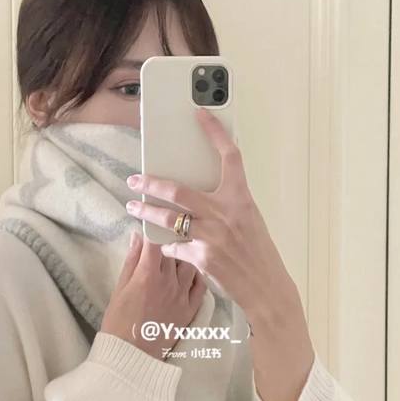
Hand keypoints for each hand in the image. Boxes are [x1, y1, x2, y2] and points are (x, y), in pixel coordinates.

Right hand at [100, 231, 206, 360]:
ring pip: (191, 263)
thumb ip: (131, 260)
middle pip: (176, 248)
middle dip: (171, 237)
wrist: (132, 355)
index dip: (156, 226)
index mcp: (148, 273)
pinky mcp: (191, 308)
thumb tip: (137, 237)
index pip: (157, 240)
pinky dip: (196, 274)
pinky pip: (200, 285)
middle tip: (169, 230)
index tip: (154, 218)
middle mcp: (169, 281)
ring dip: (185, 254)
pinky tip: (191, 271)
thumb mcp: (120, 287)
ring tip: (180, 251)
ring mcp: (182, 294)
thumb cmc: (119, 321)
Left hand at [124, 107, 296, 325]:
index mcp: (240, 199)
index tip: (200, 114)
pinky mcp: (201, 258)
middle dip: (151, 183)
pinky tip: (166, 246)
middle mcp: (225, 214)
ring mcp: (211, 236)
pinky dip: (168, 246)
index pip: (230, 157)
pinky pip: (174, 247)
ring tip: (134, 207)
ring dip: (146, 212)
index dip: (215, 132)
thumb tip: (200, 193)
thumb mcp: (249, 220)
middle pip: (178, 190)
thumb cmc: (258, 253)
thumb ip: (227, 204)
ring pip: (167, 219)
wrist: (266, 286)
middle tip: (134, 179)